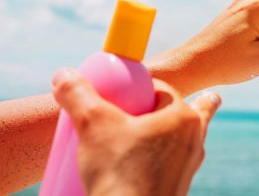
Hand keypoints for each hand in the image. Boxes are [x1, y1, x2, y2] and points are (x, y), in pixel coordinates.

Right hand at [51, 68, 220, 195]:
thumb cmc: (120, 174)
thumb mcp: (93, 125)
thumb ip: (78, 95)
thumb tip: (64, 74)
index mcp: (183, 118)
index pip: (162, 90)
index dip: (142, 88)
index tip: (125, 93)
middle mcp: (193, 140)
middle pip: (181, 112)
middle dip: (172, 105)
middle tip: (159, 103)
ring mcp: (189, 166)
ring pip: (184, 138)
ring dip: (177, 130)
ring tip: (187, 121)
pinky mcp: (178, 187)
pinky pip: (176, 163)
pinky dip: (168, 157)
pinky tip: (159, 163)